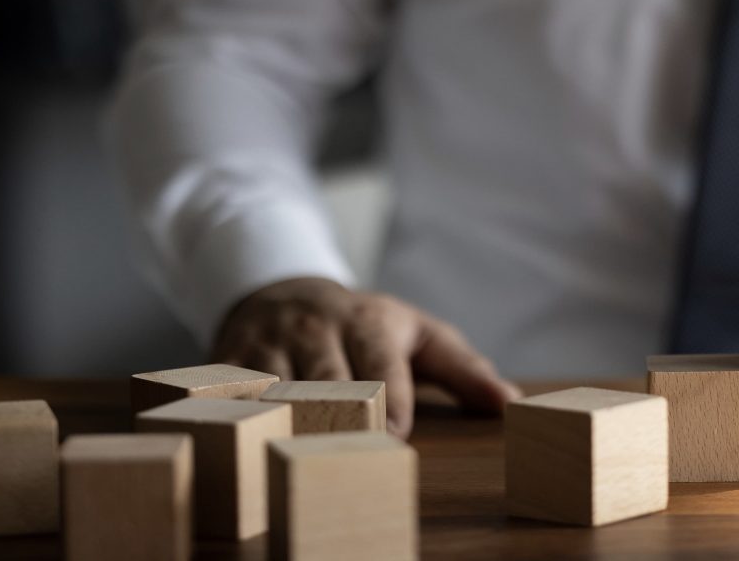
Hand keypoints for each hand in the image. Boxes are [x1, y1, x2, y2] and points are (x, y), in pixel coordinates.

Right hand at [212, 277, 520, 436]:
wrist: (283, 289)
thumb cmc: (366, 325)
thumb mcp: (420, 335)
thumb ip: (464, 369)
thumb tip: (510, 402)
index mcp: (368, 321)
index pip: (381, 364)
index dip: (389, 399)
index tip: (395, 433)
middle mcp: (316, 327)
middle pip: (327, 379)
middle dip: (341, 415)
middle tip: (354, 450)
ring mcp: (269, 341)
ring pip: (277, 385)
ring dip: (290, 418)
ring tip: (303, 448)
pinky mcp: (228, 355)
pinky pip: (231, 388)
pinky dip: (239, 410)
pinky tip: (249, 434)